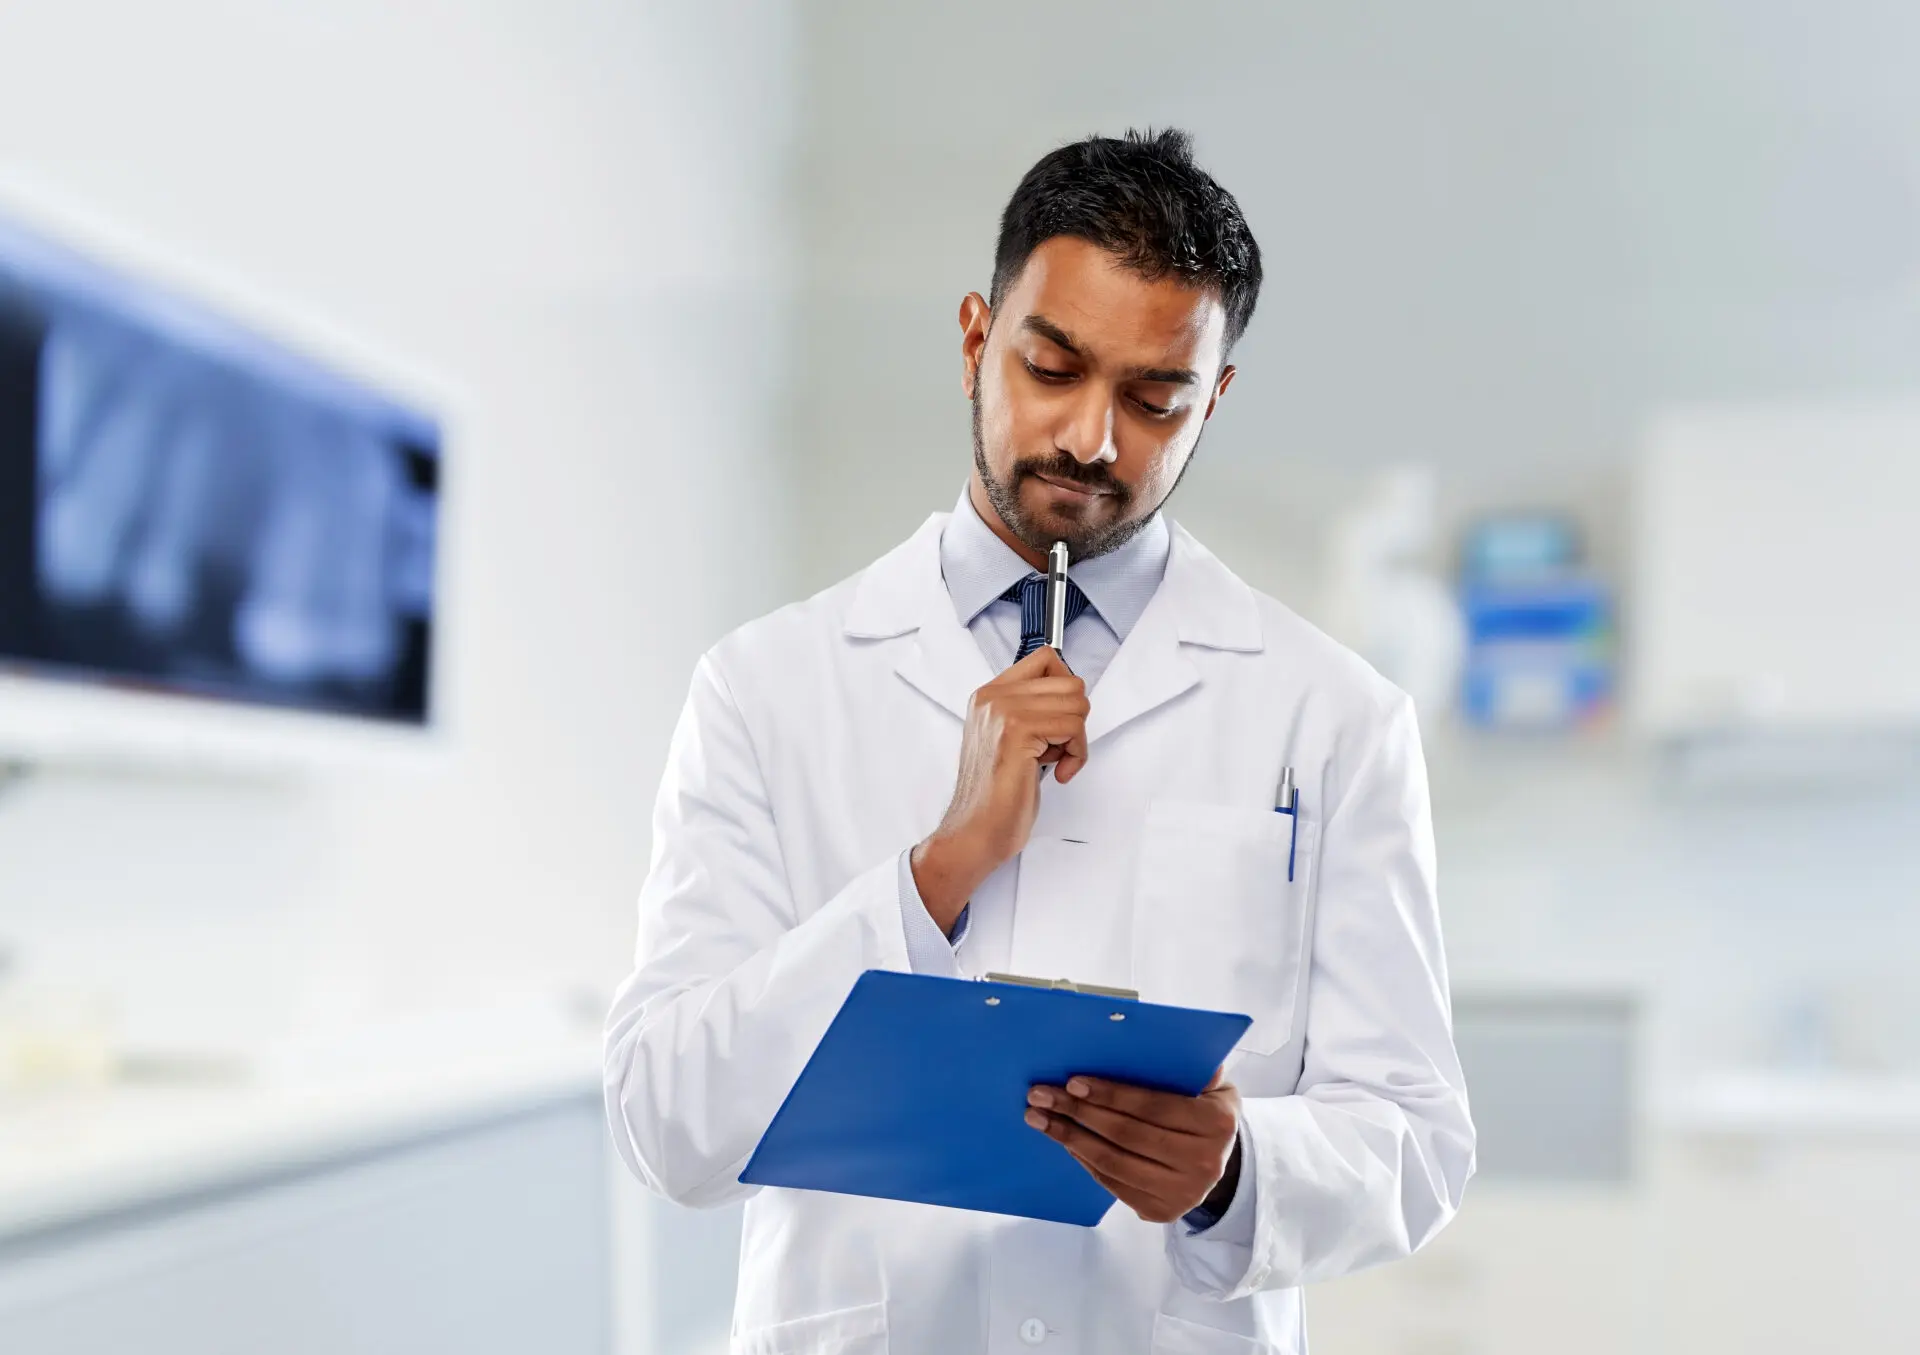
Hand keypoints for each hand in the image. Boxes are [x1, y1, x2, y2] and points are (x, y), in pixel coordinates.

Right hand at [910, 646, 1088, 932]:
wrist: (973, 833)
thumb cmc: (995, 798)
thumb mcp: (1009, 740)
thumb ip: (1031, 713)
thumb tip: (1071, 699)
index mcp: (989, 695)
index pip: (1046, 658)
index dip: (1066, 690)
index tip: (1061, 721)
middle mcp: (993, 697)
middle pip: (1070, 681)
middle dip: (1076, 719)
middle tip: (1058, 750)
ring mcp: (1003, 712)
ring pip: (1076, 703)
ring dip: (1077, 740)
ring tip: (1055, 763)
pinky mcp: (1017, 732)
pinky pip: (1073, 727)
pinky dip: (1076, 755)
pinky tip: (1056, 775)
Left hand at [1024, 1071, 1241, 1224]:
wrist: (1222, 1163)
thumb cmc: (1206, 1110)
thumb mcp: (1211, 1083)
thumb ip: (1189, 1066)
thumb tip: (1152, 1043)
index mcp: (1216, 1124)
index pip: (1152, 1107)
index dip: (1110, 1095)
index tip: (1072, 1083)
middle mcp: (1203, 1163)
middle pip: (1126, 1135)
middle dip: (1078, 1113)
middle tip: (1041, 1096)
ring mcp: (1181, 1194)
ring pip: (1113, 1162)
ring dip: (1070, 1138)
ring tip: (1039, 1118)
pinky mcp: (1160, 1211)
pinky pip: (1112, 1183)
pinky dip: (1084, 1159)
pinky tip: (1065, 1139)